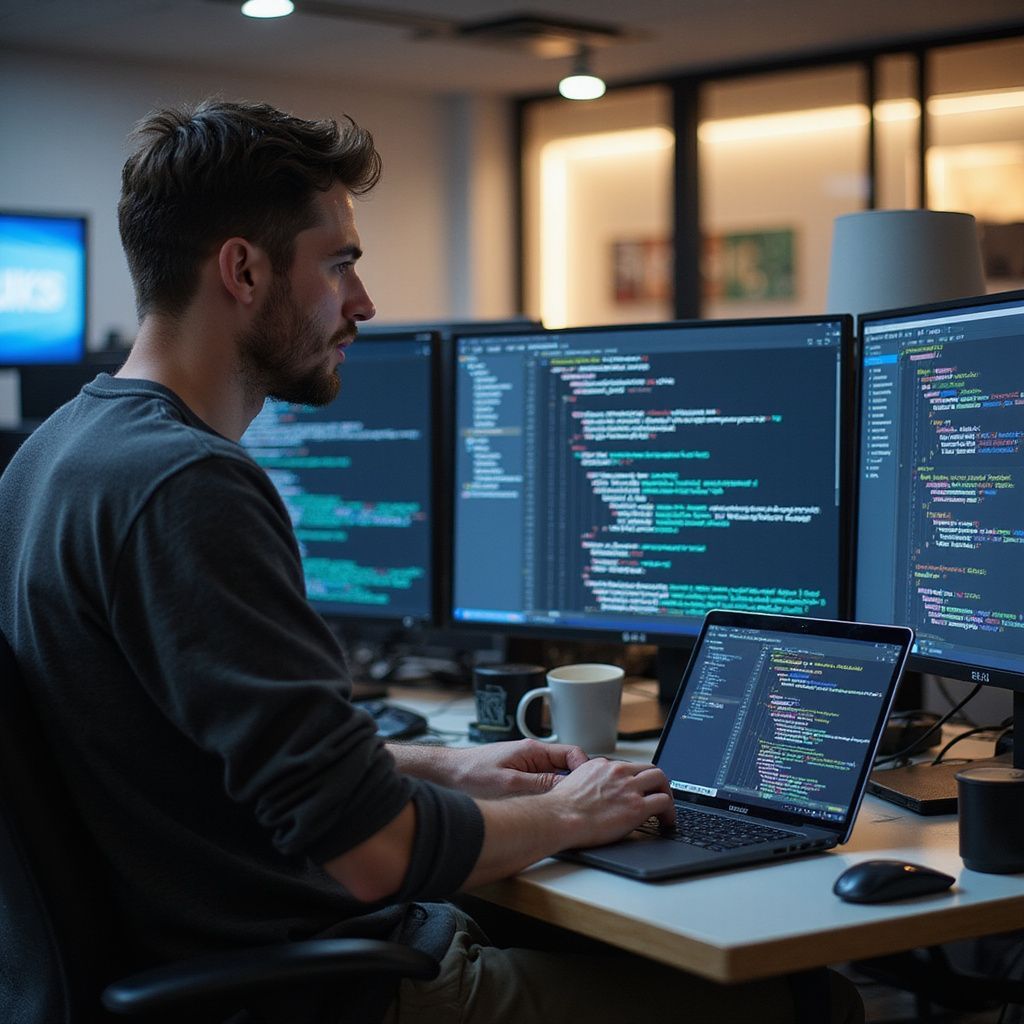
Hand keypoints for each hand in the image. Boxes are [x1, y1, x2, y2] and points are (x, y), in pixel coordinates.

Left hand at [448, 739, 589, 799]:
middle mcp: (533, 755)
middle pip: (567, 766)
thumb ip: (539, 784)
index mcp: (533, 750)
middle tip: (581, 803)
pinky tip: (547, 808)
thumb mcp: (509, 784)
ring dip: (562, 790)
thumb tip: (567, 788)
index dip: (585, 770)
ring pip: (555, 777)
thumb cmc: (472, 774)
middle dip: (576, 783)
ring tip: (565, 808)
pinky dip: (548, 794)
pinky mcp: (519, 775)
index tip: (590, 787)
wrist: (448, 773)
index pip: (572, 753)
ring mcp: (527, 765)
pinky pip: (543, 783)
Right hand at [547, 757, 673, 848]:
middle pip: (649, 768)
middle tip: (658, 796)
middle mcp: (618, 772)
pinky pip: (664, 802)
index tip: (639, 790)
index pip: (629, 766)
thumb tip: (591, 792)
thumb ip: (589, 782)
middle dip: (657, 783)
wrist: (561, 817)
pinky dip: (670, 812)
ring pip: (660, 779)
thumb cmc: (561, 807)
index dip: (637, 780)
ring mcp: (629, 788)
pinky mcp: (637, 806)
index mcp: (603, 765)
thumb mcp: (574, 782)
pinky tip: (667, 822)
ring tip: (667, 810)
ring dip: (666, 794)